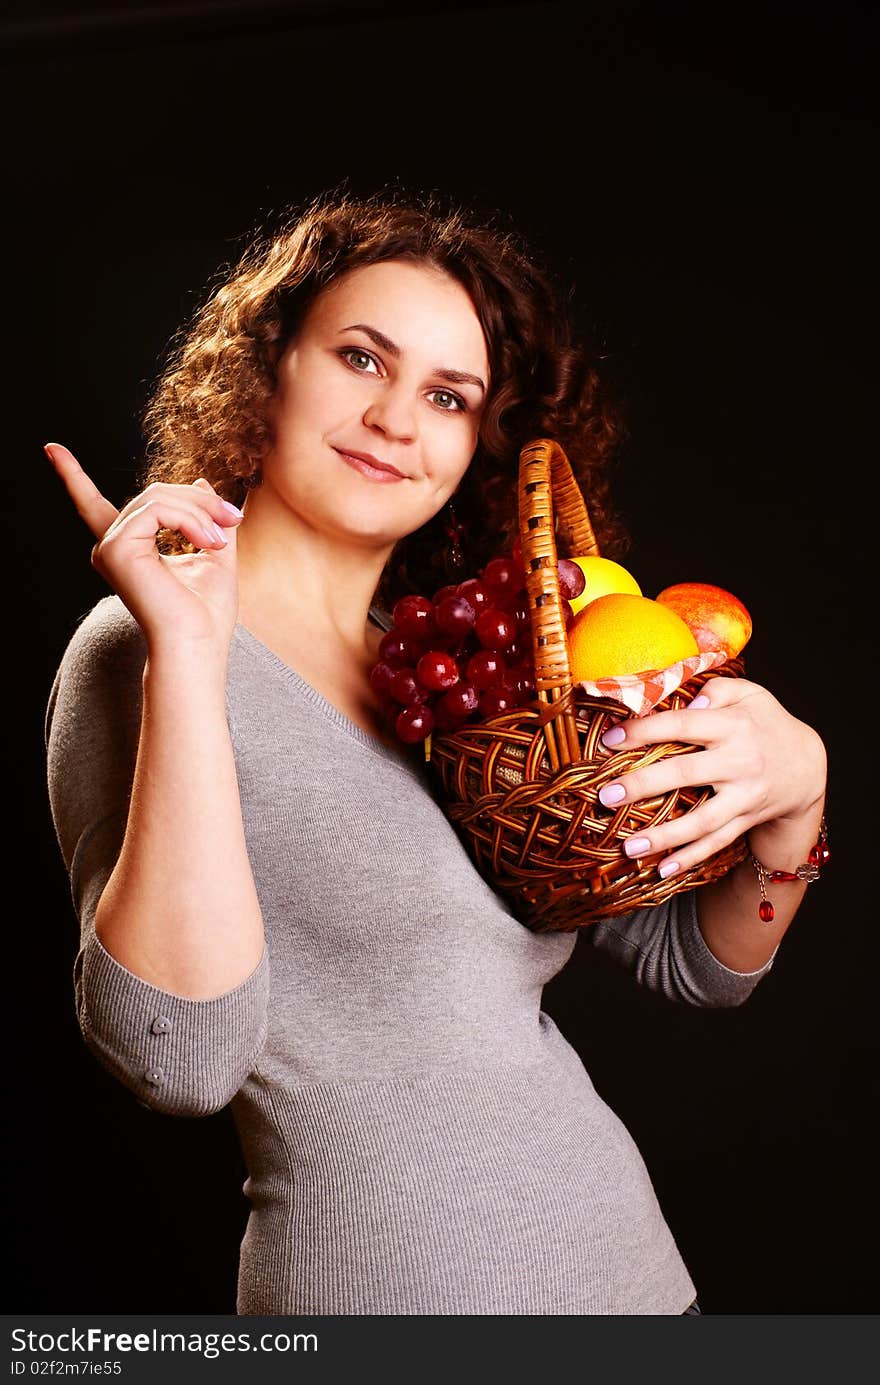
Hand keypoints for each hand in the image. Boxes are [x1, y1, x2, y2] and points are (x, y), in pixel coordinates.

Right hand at [45, 443, 244, 658]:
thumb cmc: (208, 613)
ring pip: (158, 498)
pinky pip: (157, 510)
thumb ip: (207, 519)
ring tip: (222, 538)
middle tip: (234, 518)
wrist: (198, 645)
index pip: (93, 506)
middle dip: (198, 501)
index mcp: (129, 549)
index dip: (73, 477)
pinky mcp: (116, 549)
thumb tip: (202, 483)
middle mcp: (112, 547)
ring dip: (200, 512)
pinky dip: (190, 519)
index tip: (52, 449)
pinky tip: (208, 541)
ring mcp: (110, 547)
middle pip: (155, 495)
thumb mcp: (214, 554)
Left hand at [596, 675, 827, 877]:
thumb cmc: (765, 723)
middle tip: (607, 796)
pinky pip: (717, 843)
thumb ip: (716, 688)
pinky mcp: (746, 820)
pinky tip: (663, 870)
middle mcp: (739, 761)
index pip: (682, 724)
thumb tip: (687, 700)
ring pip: (702, 821)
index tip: (609, 740)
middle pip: (686, 774)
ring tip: (629, 847)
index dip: (644, 731)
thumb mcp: (749, 694)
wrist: (807, 766)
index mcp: (733, 725)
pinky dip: (691, 858)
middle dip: (644, 785)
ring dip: (664, 837)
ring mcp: (744, 796)